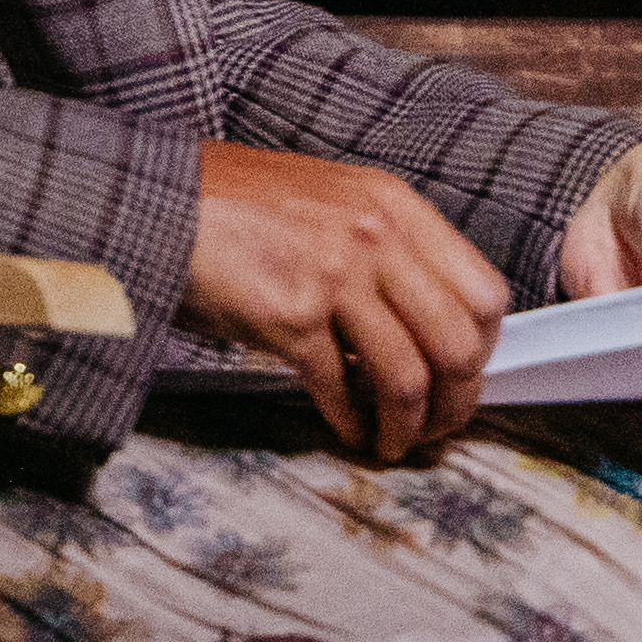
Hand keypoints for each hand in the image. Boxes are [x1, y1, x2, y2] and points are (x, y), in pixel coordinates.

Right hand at [186, 143, 509, 457]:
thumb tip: (424, 323)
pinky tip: (348, 430)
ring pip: (408, 376)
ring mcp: (335, 275)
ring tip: (393, 441)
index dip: (486, 348)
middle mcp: (376, 236)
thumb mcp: (331, 203)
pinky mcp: (289, 315)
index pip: (485, 292)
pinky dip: (351, 421)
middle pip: (459, 342)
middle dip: (458, 401)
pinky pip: (342, 387)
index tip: (466, 375)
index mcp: (395, 206)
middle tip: (440, 426)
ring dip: (406, 425)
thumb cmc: (233, 207)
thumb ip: (384, 250)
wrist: (154, 200)